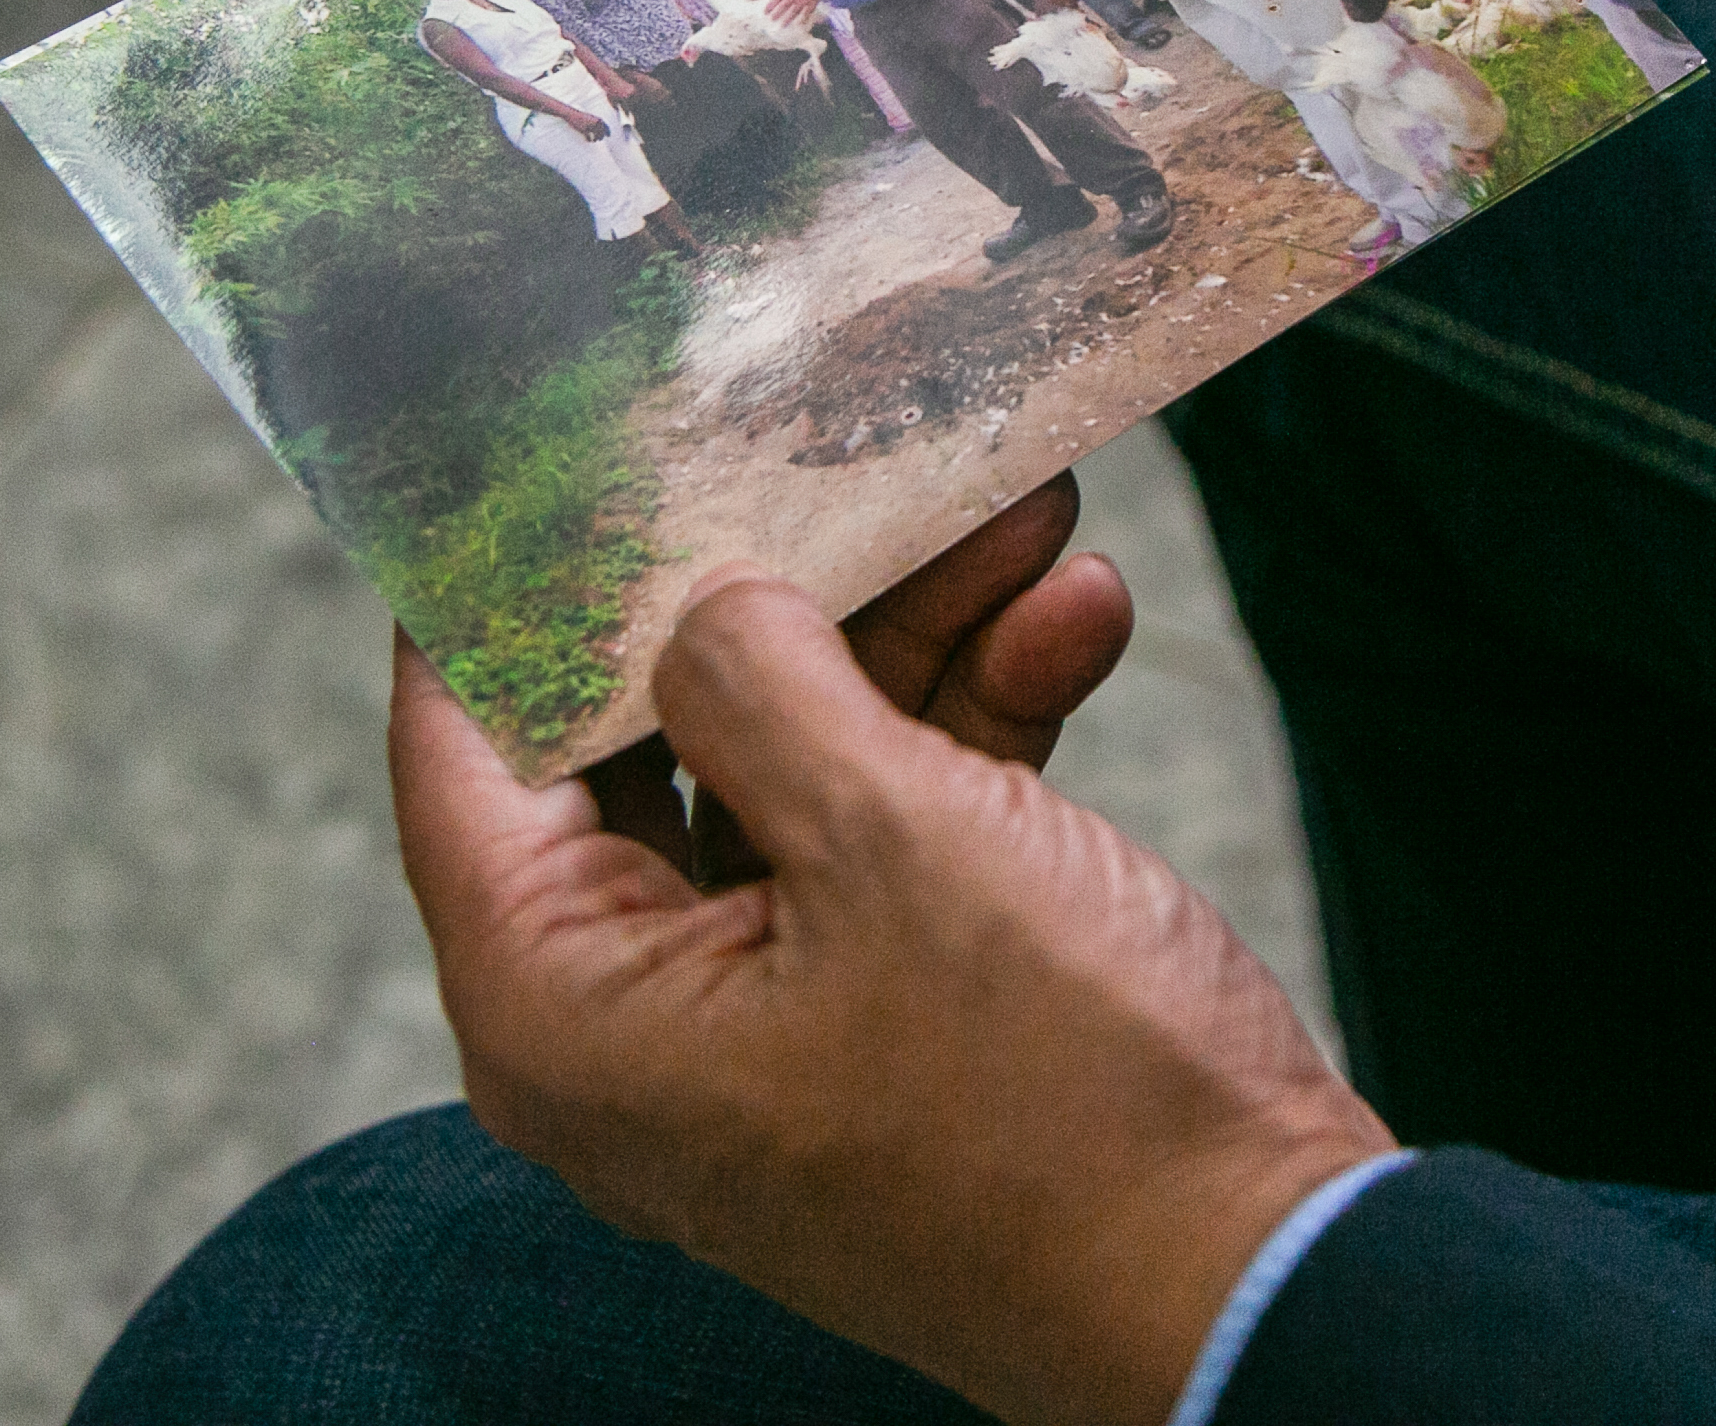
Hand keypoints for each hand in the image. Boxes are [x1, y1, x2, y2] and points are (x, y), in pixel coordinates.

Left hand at [398, 500, 1391, 1425]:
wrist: (1253, 1276)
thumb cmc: (1056, 1103)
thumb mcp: (896, 840)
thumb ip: (763, 684)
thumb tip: (703, 606)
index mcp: (566, 1004)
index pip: (462, 747)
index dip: (504, 583)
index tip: (554, 439)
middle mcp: (641, 1015)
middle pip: (653, 733)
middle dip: (777, 581)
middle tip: (828, 441)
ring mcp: (776, 1010)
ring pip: (799, 760)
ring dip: (915, 630)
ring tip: (1016, 504)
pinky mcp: (897, 1004)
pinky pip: (898, 829)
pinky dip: (980, 721)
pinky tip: (1074, 616)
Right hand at [562, 105, 611, 141]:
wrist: (572, 114)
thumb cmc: (581, 116)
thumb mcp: (590, 117)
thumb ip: (596, 121)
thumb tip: (601, 125)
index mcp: (598, 119)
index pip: (606, 127)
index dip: (608, 132)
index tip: (609, 136)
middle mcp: (595, 123)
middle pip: (601, 133)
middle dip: (601, 137)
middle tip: (599, 139)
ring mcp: (589, 127)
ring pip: (596, 136)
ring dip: (595, 139)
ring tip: (594, 140)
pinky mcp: (584, 130)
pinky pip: (589, 137)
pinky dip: (589, 140)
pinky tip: (588, 140)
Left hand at [766, 0, 836, 31]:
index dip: (770, 6)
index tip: (765, 12)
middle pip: (783, 7)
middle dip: (776, 14)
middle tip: (771, 20)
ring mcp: (803, 0)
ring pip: (794, 12)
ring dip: (787, 19)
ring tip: (782, 25)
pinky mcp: (813, 2)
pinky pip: (807, 12)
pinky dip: (804, 18)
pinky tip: (801, 23)